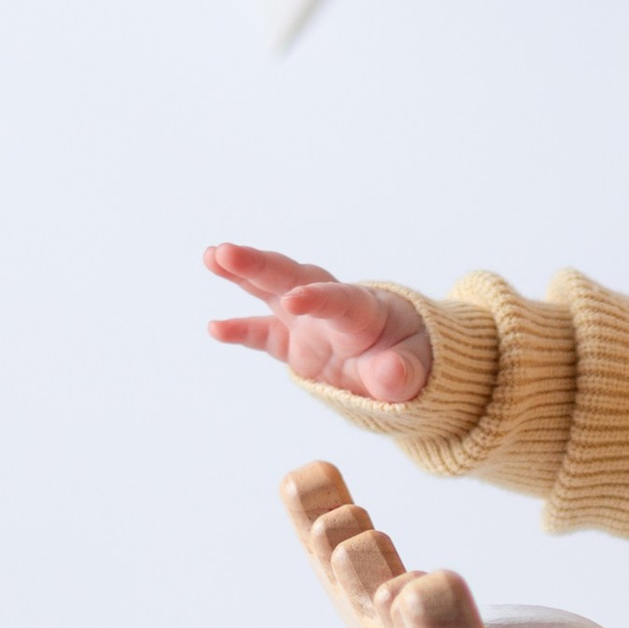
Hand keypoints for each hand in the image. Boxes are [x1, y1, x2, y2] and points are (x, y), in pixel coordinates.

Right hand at [204, 243, 434, 404]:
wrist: (401, 357)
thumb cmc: (410, 354)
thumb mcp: (417, 369)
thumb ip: (402, 373)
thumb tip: (391, 375)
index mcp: (363, 309)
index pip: (337, 299)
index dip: (316, 298)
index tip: (292, 300)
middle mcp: (328, 305)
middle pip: (293, 277)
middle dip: (260, 265)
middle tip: (225, 252)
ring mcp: (306, 320)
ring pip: (271, 290)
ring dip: (242, 273)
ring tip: (211, 255)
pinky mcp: (292, 340)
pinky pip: (263, 333)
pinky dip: (240, 331)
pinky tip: (214, 327)